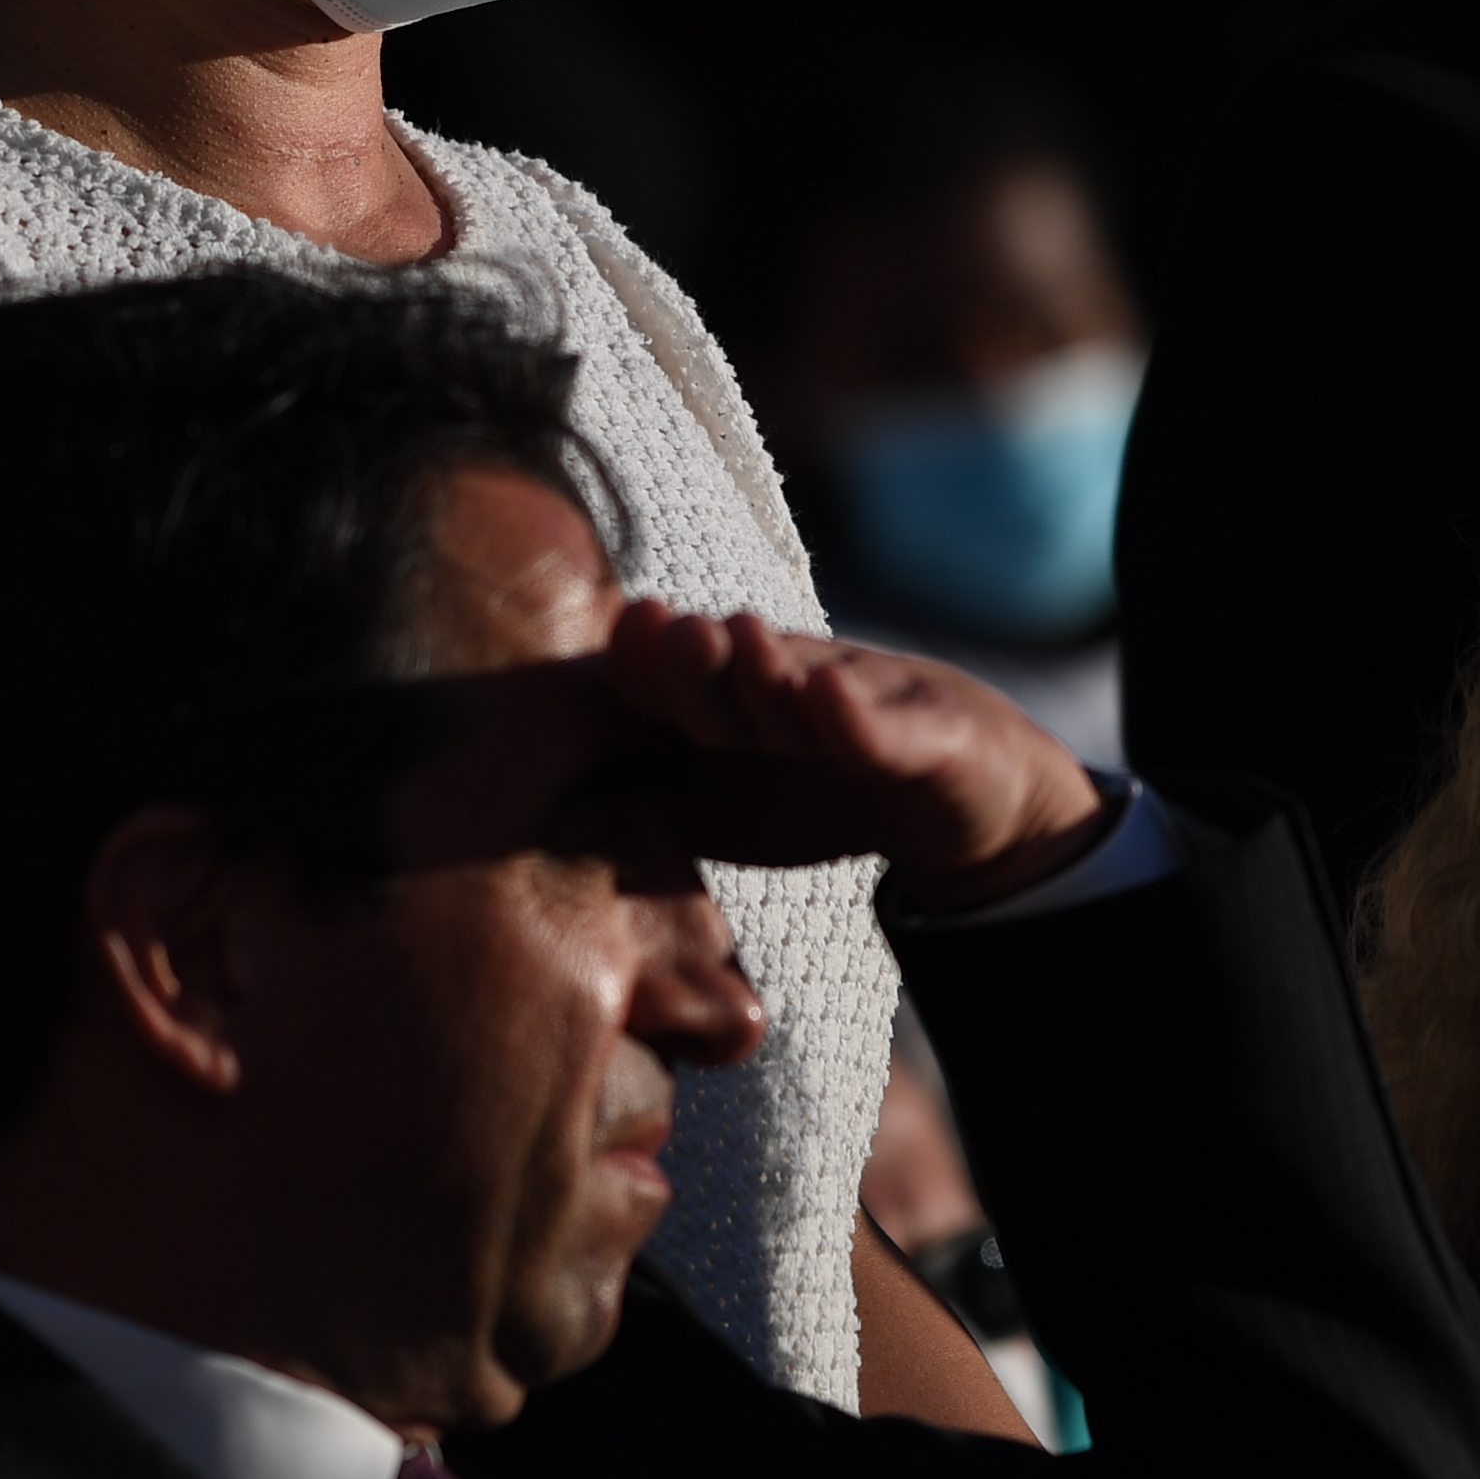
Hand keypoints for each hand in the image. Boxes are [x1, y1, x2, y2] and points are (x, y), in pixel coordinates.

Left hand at [596, 605, 1117, 916]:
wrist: (953, 794)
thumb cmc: (812, 790)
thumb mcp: (721, 804)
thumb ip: (642, 807)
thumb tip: (526, 848)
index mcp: (727, 702)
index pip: (668, 681)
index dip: (638, 662)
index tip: (614, 639)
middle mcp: (786, 686)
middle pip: (728, 673)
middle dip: (690, 659)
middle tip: (668, 630)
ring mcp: (858, 706)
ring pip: (802, 689)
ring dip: (766, 667)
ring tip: (741, 637)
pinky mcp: (927, 737)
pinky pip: (886, 730)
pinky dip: (858, 718)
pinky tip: (832, 697)